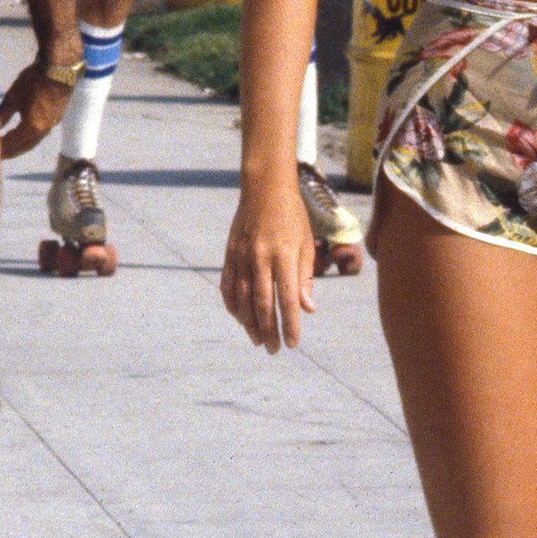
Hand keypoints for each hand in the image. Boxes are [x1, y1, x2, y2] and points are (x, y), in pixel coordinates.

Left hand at [0, 61, 69, 159]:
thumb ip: (3, 114)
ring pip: (33, 140)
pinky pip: (40, 133)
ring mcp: (52, 125)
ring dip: (21, 145)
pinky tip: (24, 133)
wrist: (60, 71)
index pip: (13, 143)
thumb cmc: (34, 83)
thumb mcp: (14, 97)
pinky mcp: (56, 118)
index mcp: (32, 128)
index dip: (1, 148)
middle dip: (11, 151)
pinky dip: (29, 136)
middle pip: (25, 146)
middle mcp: (44, 131)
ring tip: (9, 146)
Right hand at [220, 174, 315, 353]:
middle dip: (269, 330)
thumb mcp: (306, 244)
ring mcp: (242, 256)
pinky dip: (233, 305)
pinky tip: (240, 318)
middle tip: (274, 349)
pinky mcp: (230, 254)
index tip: (292, 344)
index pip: (288, 299)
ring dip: (249, 323)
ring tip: (258, 340)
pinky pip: (228, 286)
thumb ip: (305, 278)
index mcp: (284, 255)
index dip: (290, 324)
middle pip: (262, 303)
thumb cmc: (293, 216)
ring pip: (242, 299)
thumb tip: (308, 310)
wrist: (264, 188)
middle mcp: (261, 258)